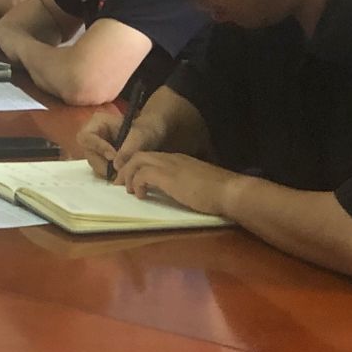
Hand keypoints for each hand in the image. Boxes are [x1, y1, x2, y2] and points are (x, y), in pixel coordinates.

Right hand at [79, 104, 168, 180]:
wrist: (152, 135)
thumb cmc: (145, 130)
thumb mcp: (138, 136)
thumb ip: (127, 149)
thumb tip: (115, 166)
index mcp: (97, 123)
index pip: (86, 137)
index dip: (98, 148)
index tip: (113, 156)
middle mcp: (92, 135)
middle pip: (88, 152)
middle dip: (102, 163)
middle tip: (118, 171)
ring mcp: (96, 148)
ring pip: (93, 163)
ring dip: (106, 170)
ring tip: (122, 172)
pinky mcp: (101, 158)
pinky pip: (100, 169)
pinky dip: (110, 173)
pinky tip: (122, 173)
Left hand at [116, 151, 237, 216]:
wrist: (229, 191)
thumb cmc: (219, 191)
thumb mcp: (198, 184)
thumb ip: (186, 183)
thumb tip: (178, 192)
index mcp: (178, 160)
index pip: (151, 157)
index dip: (139, 168)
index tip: (133, 181)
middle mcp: (171, 158)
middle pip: (139, 155)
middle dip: (127, 169)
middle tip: (122, 186)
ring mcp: (168, 165)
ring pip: (136, 161)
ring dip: (128, 176)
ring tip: (129, 191)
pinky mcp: (167, 176)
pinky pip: (142, 174)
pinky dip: (136, 184)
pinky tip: (141, 196)